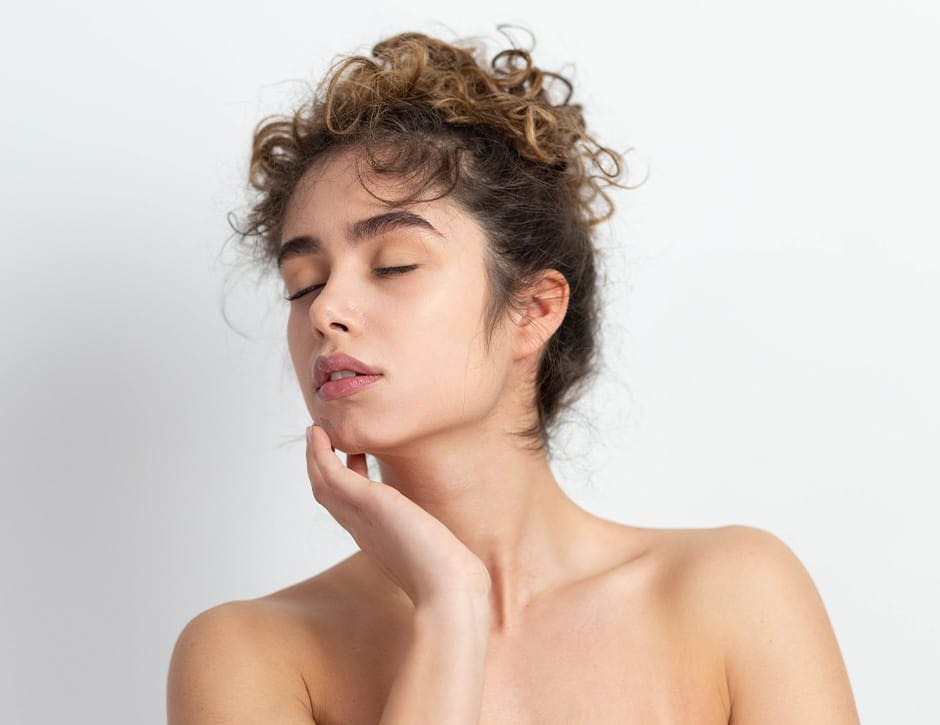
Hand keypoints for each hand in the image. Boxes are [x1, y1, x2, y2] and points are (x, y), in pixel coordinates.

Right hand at [305, 424, 491, 609]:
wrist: (448, 591)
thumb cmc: (451, 580)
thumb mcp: (439, 555)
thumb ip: (436, 547)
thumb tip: (455, 550)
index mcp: (377, 541)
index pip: (350, 508)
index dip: (345, 483)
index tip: (350, 459)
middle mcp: (361, 530)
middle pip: (327, 496)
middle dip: (321, 467)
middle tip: (320, 440)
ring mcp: (359, 517)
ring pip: (322, 484)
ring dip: (314, 456)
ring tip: (315, 431)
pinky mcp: (367, 503)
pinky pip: (330, 474)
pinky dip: (320, 453)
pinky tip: (320, 433)